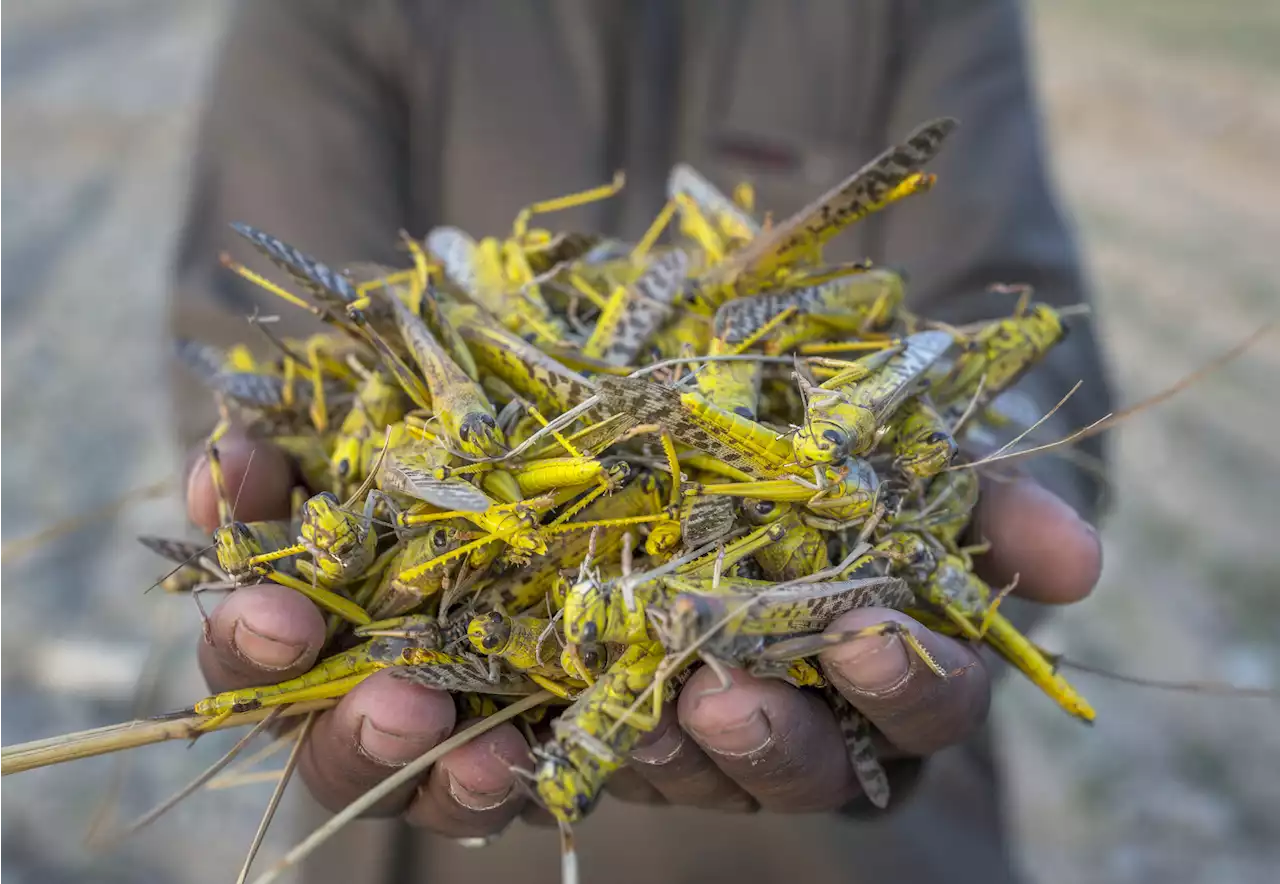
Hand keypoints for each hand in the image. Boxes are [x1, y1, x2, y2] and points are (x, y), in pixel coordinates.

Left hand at [188, 429, 1100, 831]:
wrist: (614, 352)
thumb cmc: (773, 416)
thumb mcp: (879, 433)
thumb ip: (970, 494)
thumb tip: (1078, 564)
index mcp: (779, 680)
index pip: (851, 731)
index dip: (868, 701)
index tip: (861, 642)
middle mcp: (644, 712)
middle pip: (662, 770)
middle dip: (663, 746)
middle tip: (661, 704)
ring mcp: (517, 687)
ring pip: (465, 758)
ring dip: (420, 732)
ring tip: (393, 686)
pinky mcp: (396, 636)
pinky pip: (327, 659)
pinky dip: (288, 611)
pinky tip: (263, 569)